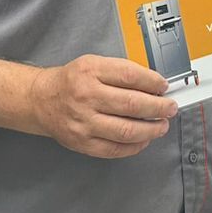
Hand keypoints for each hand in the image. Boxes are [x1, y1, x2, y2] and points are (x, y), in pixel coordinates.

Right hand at [31, 54, 177, 158]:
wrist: (41, 101)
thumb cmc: (71, 81)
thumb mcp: (93, 63)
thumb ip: (121, 71)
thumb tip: (153, 85)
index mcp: (90, 72)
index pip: (130, 76)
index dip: (153, 82)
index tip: (164, 86)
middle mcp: (86, 96)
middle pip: (132, 104)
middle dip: (159, 107)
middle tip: (170, 108)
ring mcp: (84, 122)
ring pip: (127, 130)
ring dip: (152, 129)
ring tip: (161, 125)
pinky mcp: (82, 142)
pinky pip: (115, 149)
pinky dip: (135, 146)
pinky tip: (144, 139)